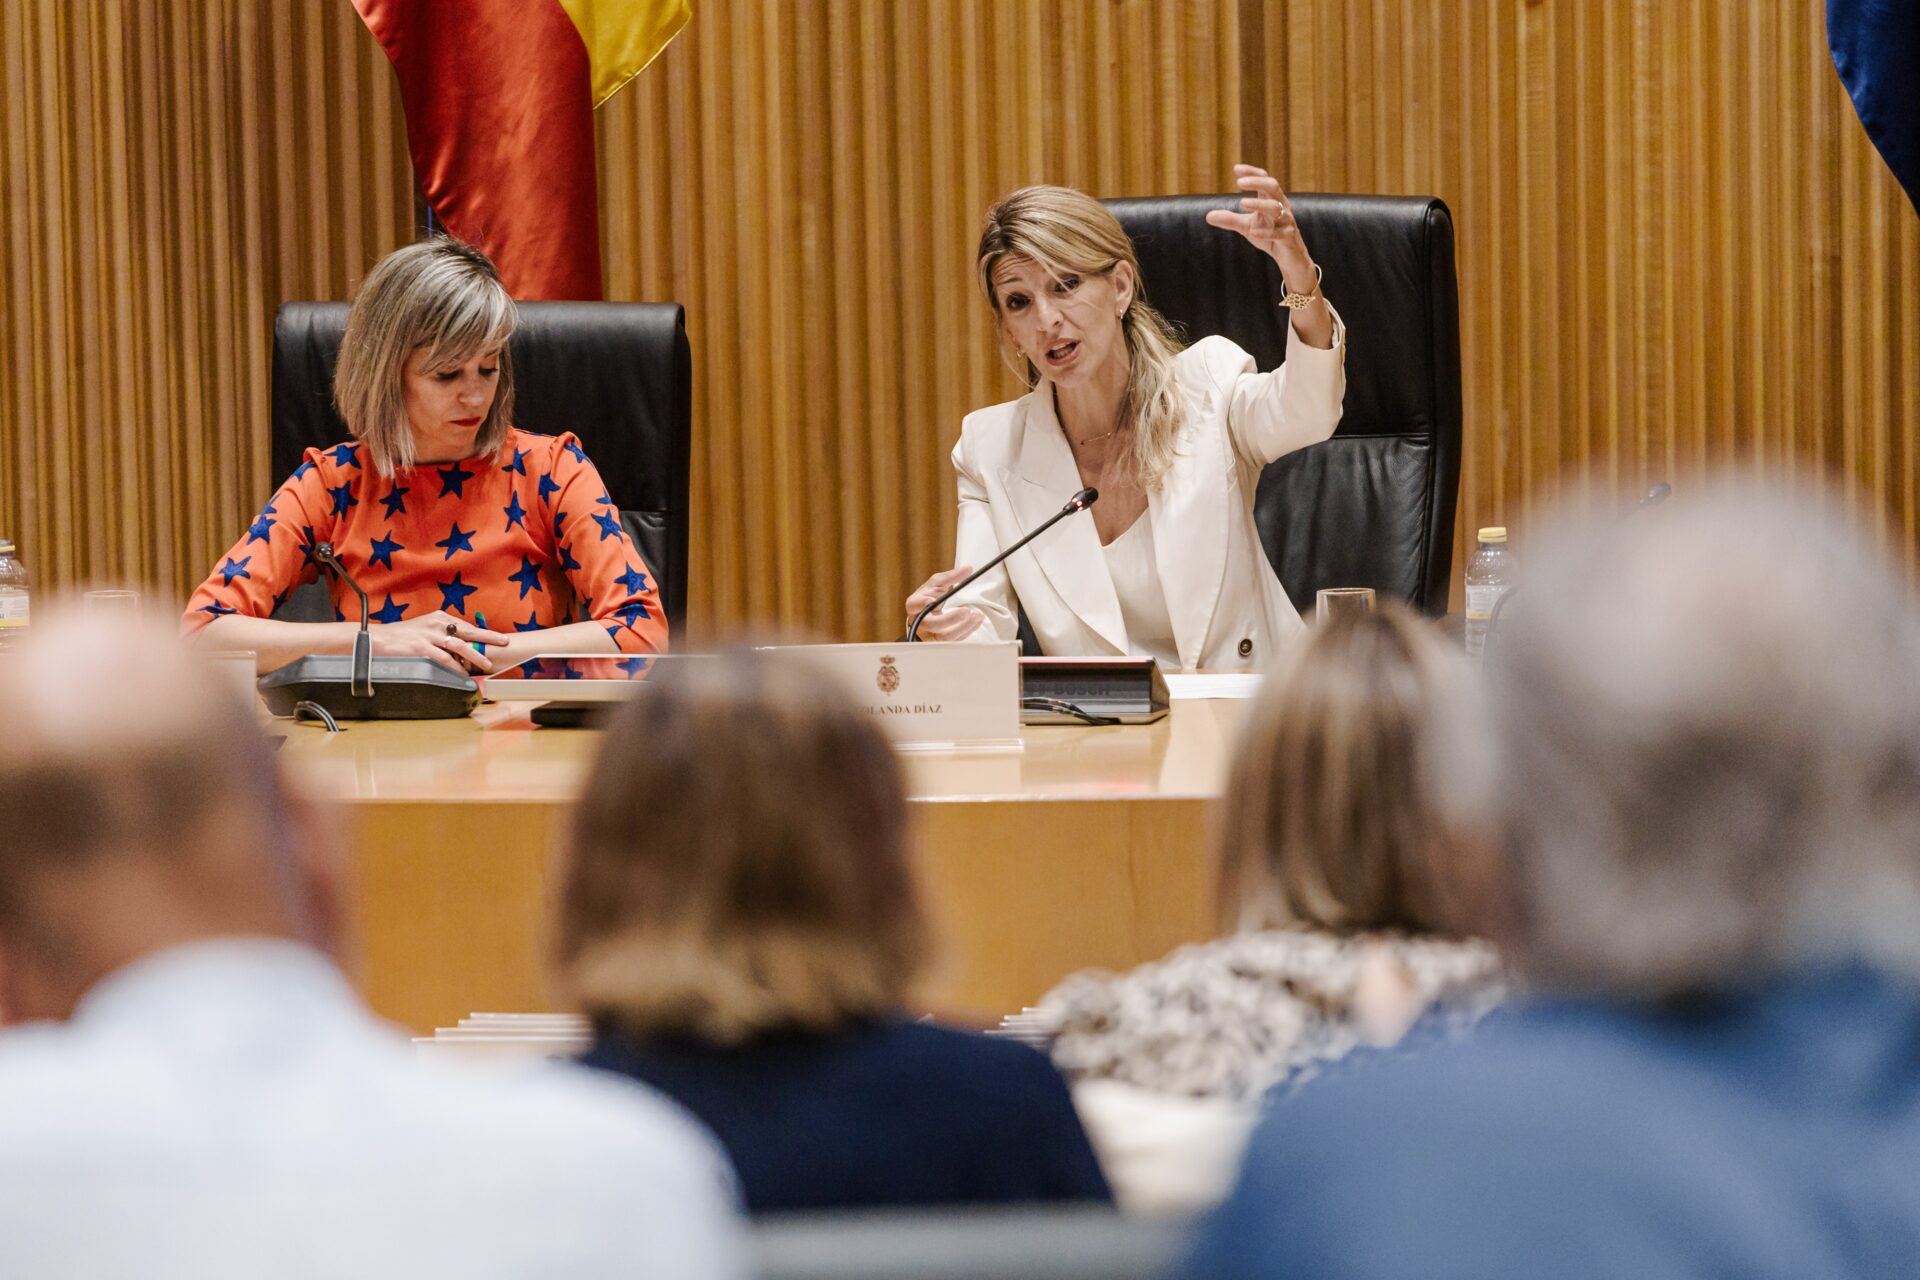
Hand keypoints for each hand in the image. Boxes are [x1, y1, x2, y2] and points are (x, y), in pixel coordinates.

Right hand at [371, 611, 510, 674]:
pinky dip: (455, 667)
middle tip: (504, 643)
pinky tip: (463, 673)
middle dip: (488, 638)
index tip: (499, 638)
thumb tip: (462, 648)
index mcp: (439, 617)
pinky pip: (443, 659)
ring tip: (487, 663)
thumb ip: (443, 634)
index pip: (467, 626)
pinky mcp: (421, 648)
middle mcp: (436, 624)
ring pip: (459, 646)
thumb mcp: (425, 628)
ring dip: (475, 656)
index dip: (484, 634)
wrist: (378, 639)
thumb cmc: (402, 636)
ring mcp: (429, 635)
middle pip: (468, 631)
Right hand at [905, 568, 987, 641]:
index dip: (922, 604)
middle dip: (950, 618)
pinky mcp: (941, 642)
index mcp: (914, 605)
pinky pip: (955, 640)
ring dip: (963, 627)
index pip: (915, 606)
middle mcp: (919, 622)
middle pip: (933, 624)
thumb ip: (950, 576)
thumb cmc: (928, 597)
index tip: (931, 600)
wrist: (924, 615)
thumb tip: (968, 569)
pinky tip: (977, 621)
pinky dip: (968, 630)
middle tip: (966, 611)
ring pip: (945, 636)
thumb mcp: (935, 584)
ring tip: (977, 616)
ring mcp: (929, 635)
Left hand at [1204, 163, 1317, 291]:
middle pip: (1273, 187)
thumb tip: (1208, 216)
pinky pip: (1279, 233)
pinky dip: (1266, 232)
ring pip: (1277, 208)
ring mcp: (1286, 221)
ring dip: (1259, 204)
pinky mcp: (1289, 238)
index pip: (1264, 179)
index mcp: (1272, 199)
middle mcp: (1282, 206)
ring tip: (1242, 203)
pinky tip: (1253, 231)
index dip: (1252, 173)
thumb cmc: (1268, 235)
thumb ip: (1229, 220)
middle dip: (1257, 182)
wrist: (1289, 256)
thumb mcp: (1246, 226)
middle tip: (1239, 183)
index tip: (1236, 169)